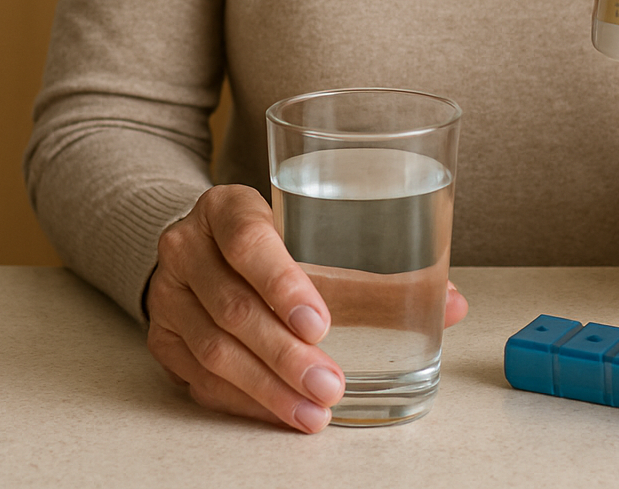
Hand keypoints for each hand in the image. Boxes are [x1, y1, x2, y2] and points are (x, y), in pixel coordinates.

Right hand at [145, 183, 468, 431]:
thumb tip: (455, 305)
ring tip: (316, 410)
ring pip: (215, 350)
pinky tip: (283, 413)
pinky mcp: (164, 340)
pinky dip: (246, 402)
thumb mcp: (314, 234)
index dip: (283, 283)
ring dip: (269, 388)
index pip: (249, 241)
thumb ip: (378, 272)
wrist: (201, 243)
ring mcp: (170, 295)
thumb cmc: (272, 237)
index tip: (320, 322)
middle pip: (233, 305)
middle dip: (286, 353)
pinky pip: (202, 380)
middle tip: (331, 384)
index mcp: (227, 206)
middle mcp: (188, 246)